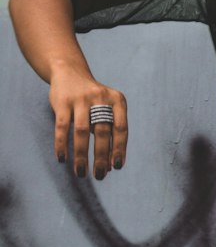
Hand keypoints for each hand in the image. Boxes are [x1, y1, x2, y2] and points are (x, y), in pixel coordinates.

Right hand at [49, 66, 128, 180]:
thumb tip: (110, 166)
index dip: (119, 149)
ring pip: (82, 132)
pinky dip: (62, 144)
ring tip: (81, 172)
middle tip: (99, 175)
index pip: (121, 129)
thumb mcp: (107, 109)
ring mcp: (81, 99)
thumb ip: (110, 133)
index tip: (116, 167)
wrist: (70, 71)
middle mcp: (101, 98)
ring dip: (81, 155)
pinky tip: (62, 159)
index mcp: (118, 100)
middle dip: (101, 157)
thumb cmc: (93, 100)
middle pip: (103, 132)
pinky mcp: (62, 101)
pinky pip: (62, 127)